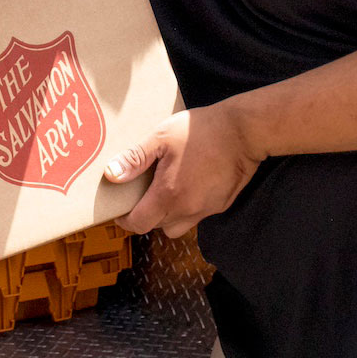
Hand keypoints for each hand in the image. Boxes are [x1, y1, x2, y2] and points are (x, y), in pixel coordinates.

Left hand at [105, 102, 261, 237]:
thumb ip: (135, 158)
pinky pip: (198, 216)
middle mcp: (188, 209)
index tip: (120, 210)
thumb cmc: (202, 130)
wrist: (245, 131)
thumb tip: (112, 174)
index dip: (126, 221)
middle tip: (142, 195)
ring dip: (167, 216)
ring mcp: (207, 209)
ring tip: (165, 192)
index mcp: (169, 194)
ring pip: (179, 226)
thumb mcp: (161, 137)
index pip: (139, 224)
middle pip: (157, 227)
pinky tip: (189, 185)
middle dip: (146, 216)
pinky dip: (188, 208)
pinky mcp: (221, 205)